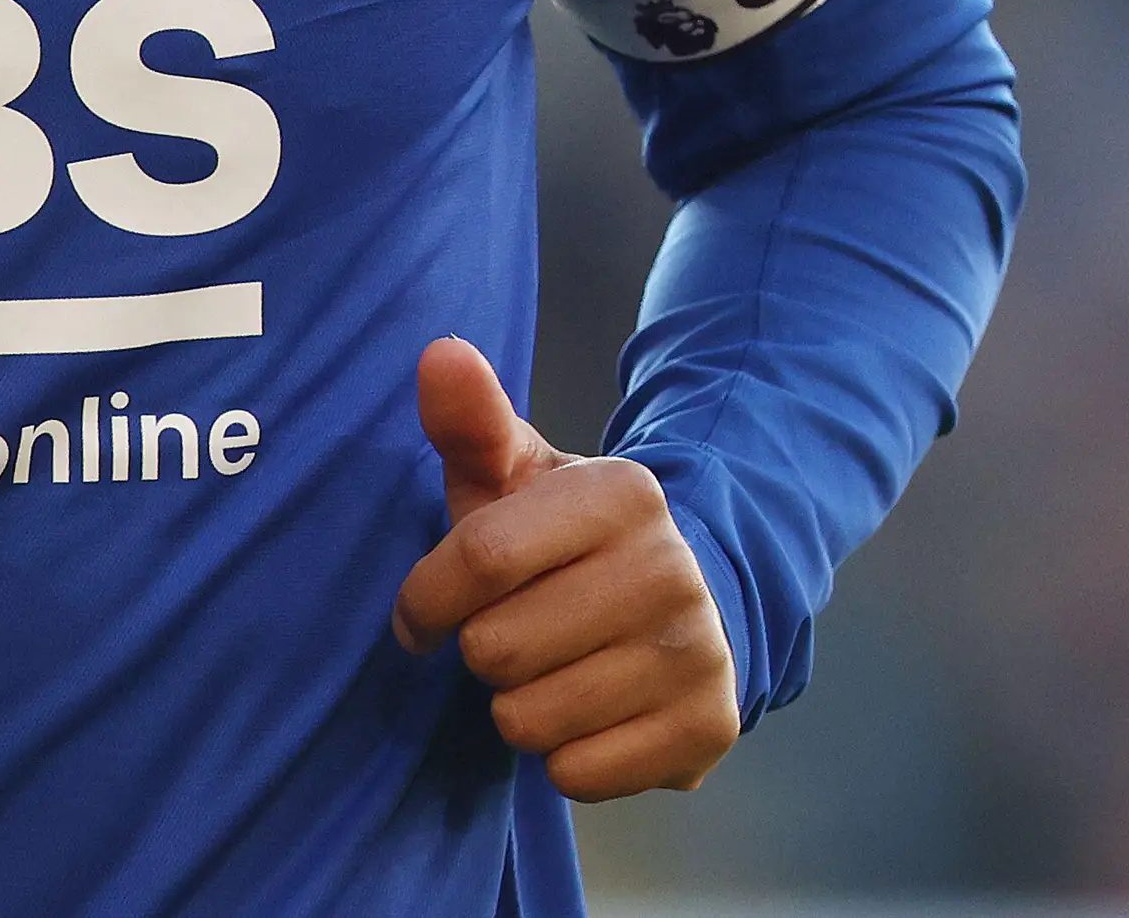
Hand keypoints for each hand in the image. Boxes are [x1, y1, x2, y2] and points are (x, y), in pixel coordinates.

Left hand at [389, 336, 737, 800]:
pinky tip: (587, 714)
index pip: (480, 556)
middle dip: (481, 650)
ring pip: (528, 721)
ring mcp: (699, 653)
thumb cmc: (561, 541)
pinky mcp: (709, 730)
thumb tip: (439, 353)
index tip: (419, 613)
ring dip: (516, 707)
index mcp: (621, 493)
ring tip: (548, 670)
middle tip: (512, 633)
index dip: (425, 597)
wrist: (682, 610)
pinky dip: (562, 757)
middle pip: (495, 648)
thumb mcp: (515, 477)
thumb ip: (470, 421)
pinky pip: (575, 775)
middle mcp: (672, 568)